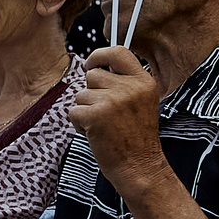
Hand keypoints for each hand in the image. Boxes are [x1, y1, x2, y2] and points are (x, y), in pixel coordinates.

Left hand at [69, 47, 168, 190]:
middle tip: (107, 112)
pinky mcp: (95, 115)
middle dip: (92, 92)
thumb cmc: (136, 137)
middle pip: (93, 74)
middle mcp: (130, 88)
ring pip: (81, 94)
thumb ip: (125, 83)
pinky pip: (74, 110)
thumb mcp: (142, 102)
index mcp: (145, 82)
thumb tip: (94, 67)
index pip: (118, 52)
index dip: (100, 55)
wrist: (139, 166)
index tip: (92, 64)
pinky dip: (79, 124)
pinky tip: (96, 134)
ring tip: (103, 125)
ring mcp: (113, 100)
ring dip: (86, 110)